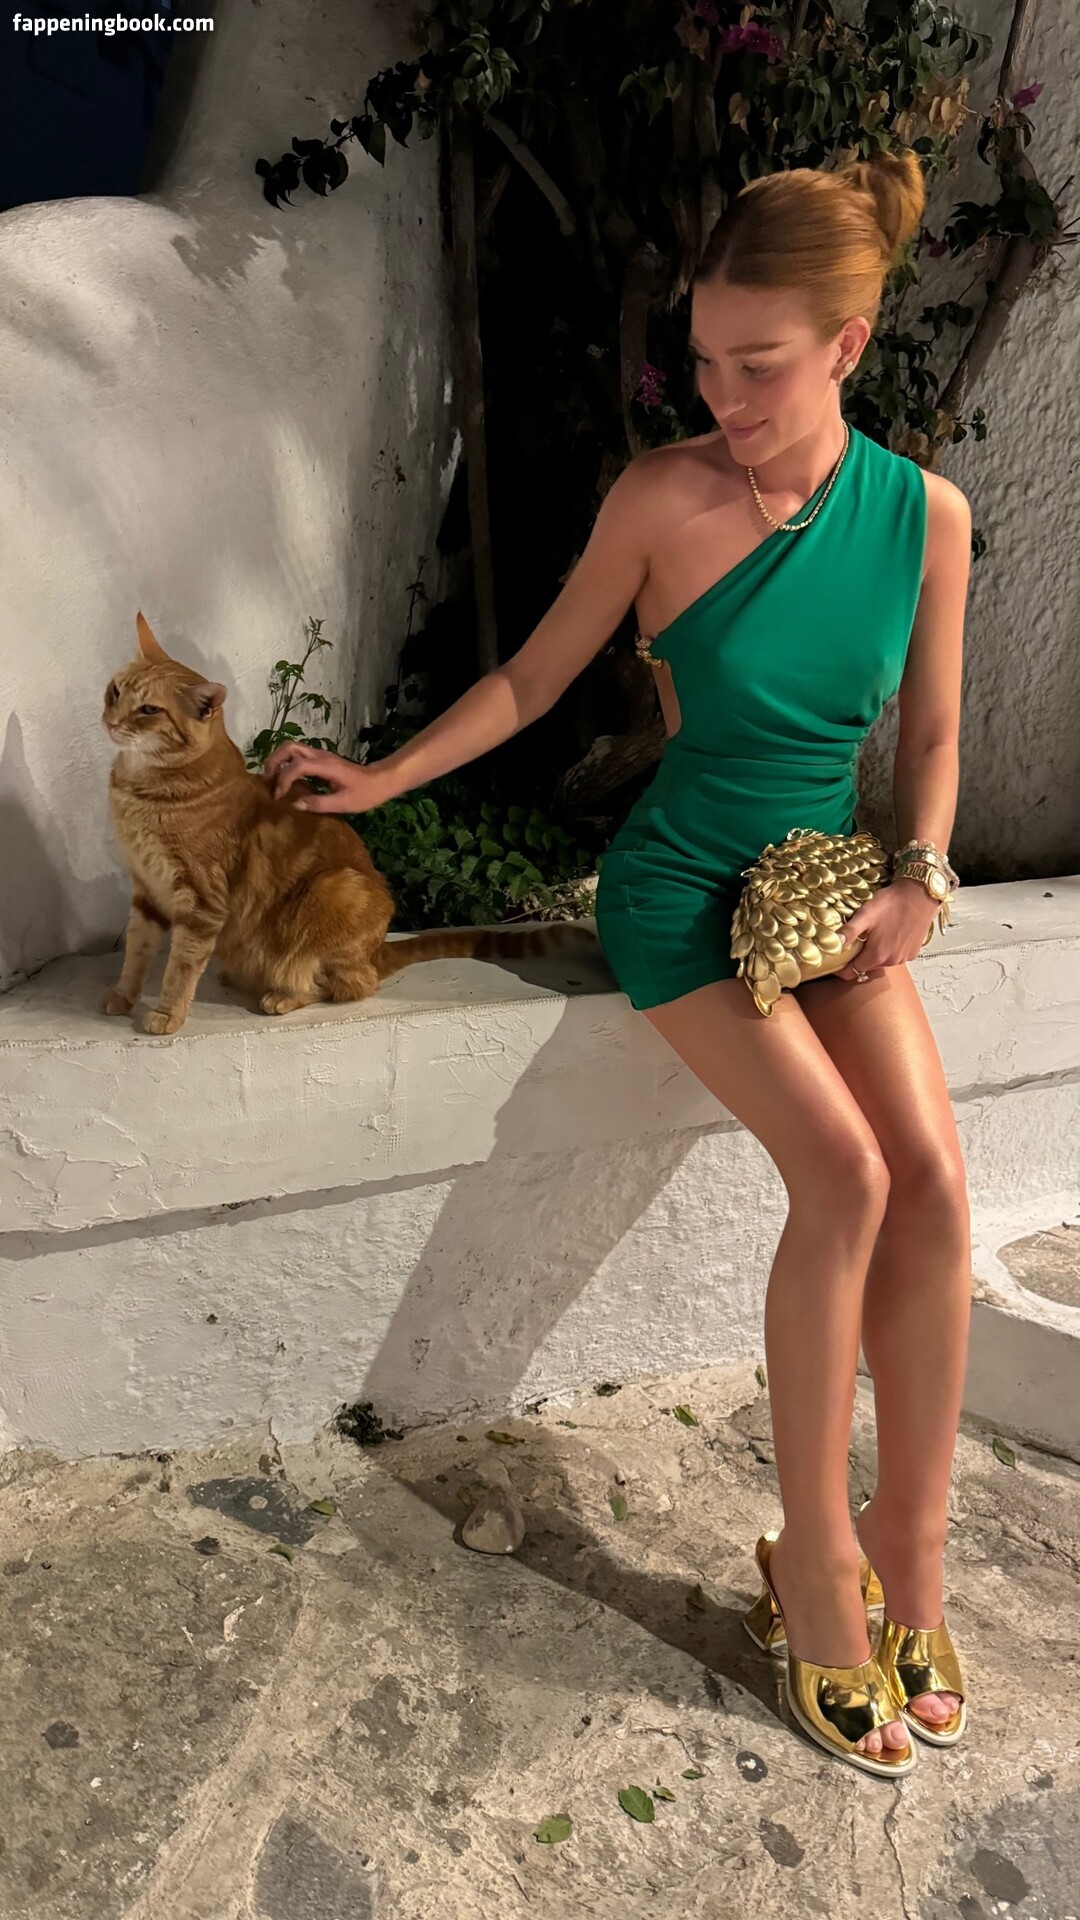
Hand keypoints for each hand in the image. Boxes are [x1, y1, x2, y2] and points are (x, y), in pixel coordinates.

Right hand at [263, 743, 392, 813]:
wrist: (380, 781)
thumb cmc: (365, 793)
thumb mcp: (343, 803)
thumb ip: (319, 804)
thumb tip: (295, 805)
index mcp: (325, 766)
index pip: (297, 765)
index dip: (284, 779)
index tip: (279, 797)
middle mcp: (320, 755)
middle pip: (289, 747)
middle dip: (274, 762)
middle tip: (268, 781)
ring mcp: (320, 755)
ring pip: (292, 748)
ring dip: (278, 760)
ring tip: (273, 780)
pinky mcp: (321, 759)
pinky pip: (298, 755)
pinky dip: (286, 763)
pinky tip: (286, 779)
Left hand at [832, 877, 938, 980]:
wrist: (919, 895)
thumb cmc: (892, 903)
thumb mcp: (865, 915)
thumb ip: (849, 932)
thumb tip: (833, 944)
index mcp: (877, 955)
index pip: (852, 972)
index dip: (841, 968)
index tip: (836, 959)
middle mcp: (891, 961)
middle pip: (867, 967)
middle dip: (858, 957)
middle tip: (856, 939)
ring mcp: (904, 958)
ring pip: (881, 961)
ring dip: (875, 952)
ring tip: (875, 934)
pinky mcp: (913, 952)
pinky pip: (895, 956)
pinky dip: (889, 949)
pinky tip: (889, 934)